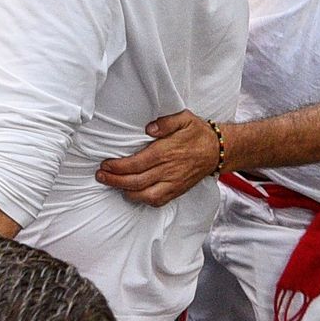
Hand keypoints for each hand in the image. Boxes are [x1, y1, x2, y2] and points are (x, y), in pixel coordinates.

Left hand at [96, 110, 218, 206]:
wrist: (219, 151)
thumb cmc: (198, 133)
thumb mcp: (184, 118)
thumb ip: (166, 122)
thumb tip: (148, 128)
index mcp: (167, 152)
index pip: (137, 163)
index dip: (118, 167)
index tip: (105, 164)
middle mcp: (169, 170)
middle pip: (136, 181)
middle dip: (115, 180)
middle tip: (100, 176)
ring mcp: (174, 183)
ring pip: (146, 195)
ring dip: (126, 192)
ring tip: (112, 184)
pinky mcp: (178, 190)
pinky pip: (158, 201)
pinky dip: (143, 200)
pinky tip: (132, 194)